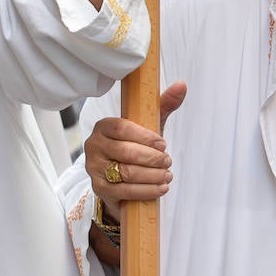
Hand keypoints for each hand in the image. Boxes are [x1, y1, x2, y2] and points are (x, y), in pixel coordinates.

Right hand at [85, 81, 186, 217]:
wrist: (119, 176)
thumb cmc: (136, 145)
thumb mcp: (148, 125)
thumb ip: (163, 104)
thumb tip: (181, 85)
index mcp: (104, 126)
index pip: (121, 128)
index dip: (144, 137)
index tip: (163, 144)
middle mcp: (94, 145)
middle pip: (125, 152)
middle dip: (152, 159)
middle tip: (168, 161)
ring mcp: (94, 168)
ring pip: (126, 173)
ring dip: (152, 176)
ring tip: (167, 175)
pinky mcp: (99, 188)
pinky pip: (124, 191)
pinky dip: (146, 191)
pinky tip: (160, 188)